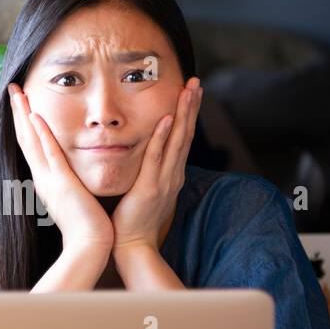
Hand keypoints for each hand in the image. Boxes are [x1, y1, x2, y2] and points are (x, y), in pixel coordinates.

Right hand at [8, 82, 114, 251]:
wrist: (88, 246)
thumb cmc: (86, 225)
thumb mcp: (74, 198)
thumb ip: (69, 183)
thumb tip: (69, 174)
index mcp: (45, 180)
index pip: (31, 145)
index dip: (24, 123)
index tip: (21, 102)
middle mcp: (42, 177)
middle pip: (25, 138)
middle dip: (18, 112)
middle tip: (12, 88)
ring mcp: (49, 179)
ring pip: (32, 141)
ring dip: (24, 115)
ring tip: (17, 93)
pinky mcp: (62, 183)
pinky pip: (49, 154)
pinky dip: (41, 135)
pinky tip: (35, 116)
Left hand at [111, 77, 201, 252]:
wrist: (133, 247)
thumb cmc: (135, 220)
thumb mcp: (146, 190)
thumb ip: (149, 172)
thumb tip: (147, 156)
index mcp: (172, 174)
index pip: (182, 138)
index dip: (188, 114)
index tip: (190, 92)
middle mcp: (173, 175)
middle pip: (185, 134)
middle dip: (191, 106)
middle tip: (196, 81)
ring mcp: (164, 181)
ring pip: (177, 141)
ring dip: (183, 114)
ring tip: (189, 90)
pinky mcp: (150, 188)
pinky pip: (156, 158)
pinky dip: (162, 137)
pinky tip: (167, 118)